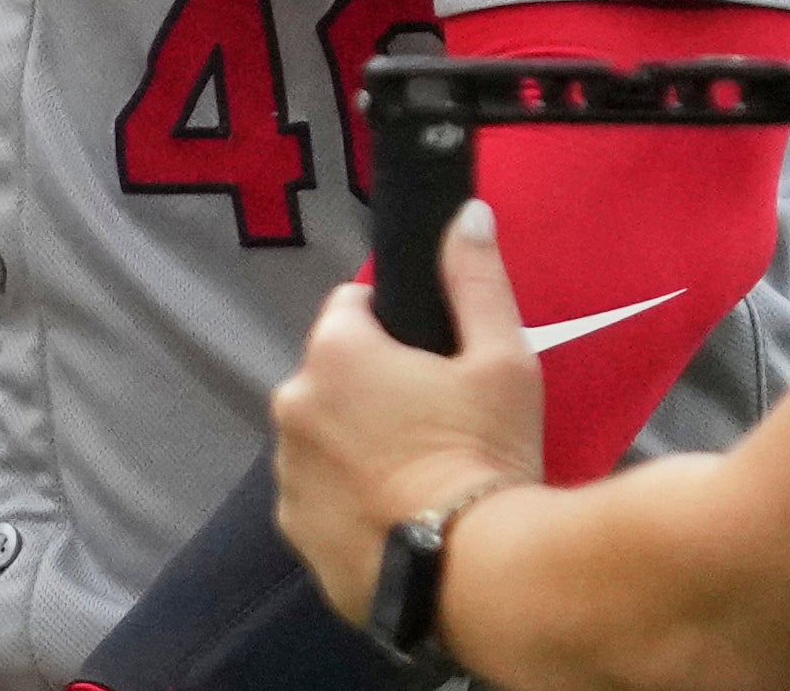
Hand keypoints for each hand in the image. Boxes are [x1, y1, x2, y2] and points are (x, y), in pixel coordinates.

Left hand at [270, 197, 546, 623]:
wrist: (478, 577)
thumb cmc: (487, 455)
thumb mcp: (503, 361)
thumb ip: (476, 281)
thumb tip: (465, 212)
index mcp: (333, 353)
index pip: (351, 310)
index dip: (393, 329)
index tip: (432, 361)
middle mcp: (291, 404)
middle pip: (333, 378)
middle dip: (373, 391)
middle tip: (437, 425)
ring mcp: (286, 472)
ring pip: (323, 439)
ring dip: (356, 447)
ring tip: (421, 480)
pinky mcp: (295, 531)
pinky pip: (320, 498)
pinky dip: (349, 502)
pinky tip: (398, 519)